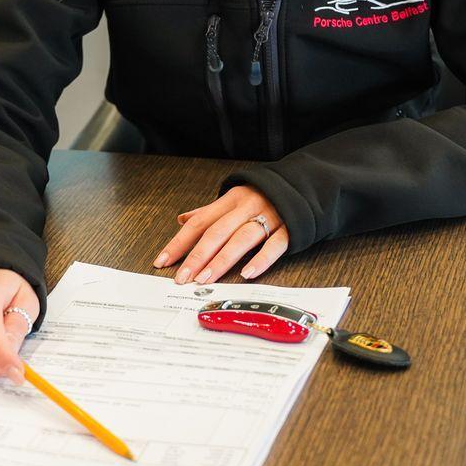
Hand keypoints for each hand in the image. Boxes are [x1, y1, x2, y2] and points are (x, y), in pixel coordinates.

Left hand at [152, 186, 286, 284]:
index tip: (162, 260)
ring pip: (241, 239)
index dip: (179, 242)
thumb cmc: (262, 197)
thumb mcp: (234, 199)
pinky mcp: (289, 229)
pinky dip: (261, 259)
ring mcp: (268, 217)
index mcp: (230, 201)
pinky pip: (274, 245)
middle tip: (183, 277)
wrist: (302, 186)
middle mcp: (246, 207)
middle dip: (197, 256)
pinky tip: (247, 274)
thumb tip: (181, 219)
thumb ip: (209, 212)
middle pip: (217, 232)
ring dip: (222, 260)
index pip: (199, 222)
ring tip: (206, 279)